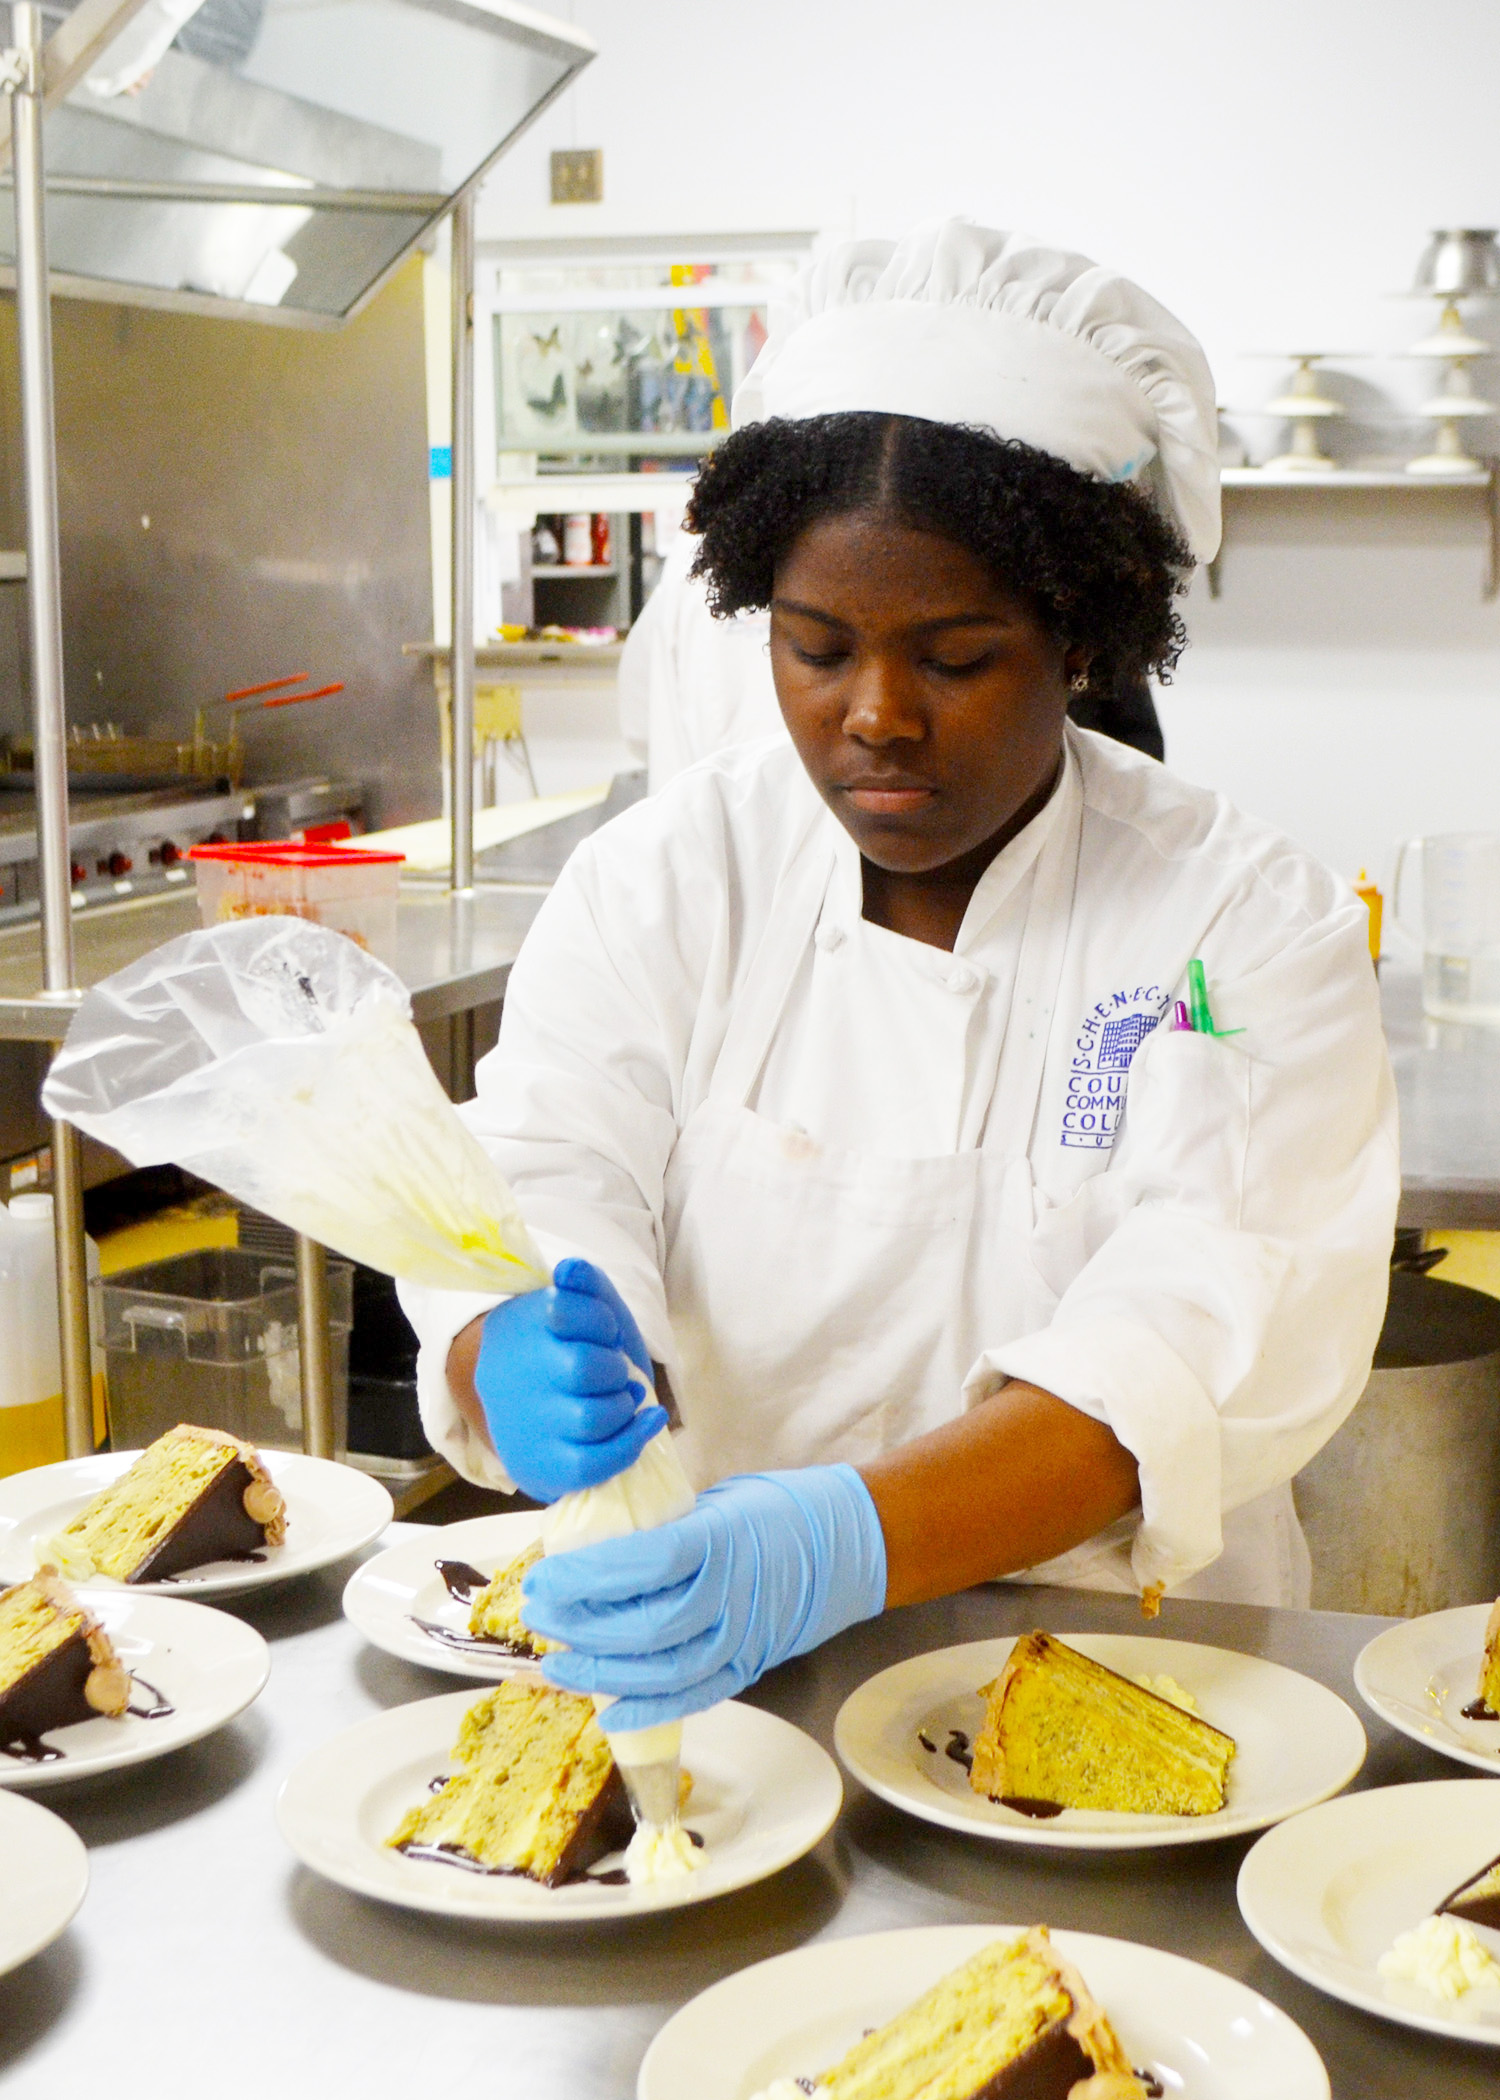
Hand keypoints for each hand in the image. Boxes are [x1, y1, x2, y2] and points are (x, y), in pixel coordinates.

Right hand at [474, 1257, 666, 1501]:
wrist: (528, 1407)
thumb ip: (585, 1285)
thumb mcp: (579, 1309)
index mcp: (520, 1330)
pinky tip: (648, 1420)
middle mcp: (515, 1379)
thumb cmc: (566, 1349)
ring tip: (622, 1397)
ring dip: (623, 1405)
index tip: (605, 1330)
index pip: (566, 1310)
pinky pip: (594, 1464)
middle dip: (614, 1368)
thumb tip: (571, 1269)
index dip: (601, 1320)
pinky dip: (632, 1442)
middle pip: (583, 1368)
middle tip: (614, 1370)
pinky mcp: (541, 1468)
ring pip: (592, 1418)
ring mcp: (526, 1428)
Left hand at [521, 1465, 887, 1729]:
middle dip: (578, 1627)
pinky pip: (691, 1698)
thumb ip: (661, 1531)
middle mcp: (727, 1597)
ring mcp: (739, 1639)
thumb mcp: (713, 1503)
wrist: (848, 1546)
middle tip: (537, 1618)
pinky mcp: (746, 1667)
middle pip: (640, 1627)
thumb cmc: (774, 1512)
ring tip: (556, 1665)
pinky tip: (606, 1709)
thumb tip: (595, 1546)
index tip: (543, 1576)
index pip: (637, 1567)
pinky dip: (646, 1710)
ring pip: (659, 1672)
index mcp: (716, 1542)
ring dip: (599, 1672)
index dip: (582, 1578)